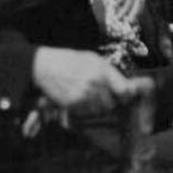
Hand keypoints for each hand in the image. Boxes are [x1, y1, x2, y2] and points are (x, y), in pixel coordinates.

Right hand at [31, 47, 147, 114]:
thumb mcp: (92, 58)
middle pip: (111, 104)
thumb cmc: (69, 60)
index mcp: (101, 71)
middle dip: (109, 102)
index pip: (124, 89)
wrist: (45, 66)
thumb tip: (125, 86)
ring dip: (97, 108)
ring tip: (89, 98)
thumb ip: (109, 72)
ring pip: (99, 111)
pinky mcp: (71, 104)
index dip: (127, 94)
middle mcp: (94, 84)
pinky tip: (80, 100)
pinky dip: (85, 110)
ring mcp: (82, 96)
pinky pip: (85, 113)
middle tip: (103, 96)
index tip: (126, 95)